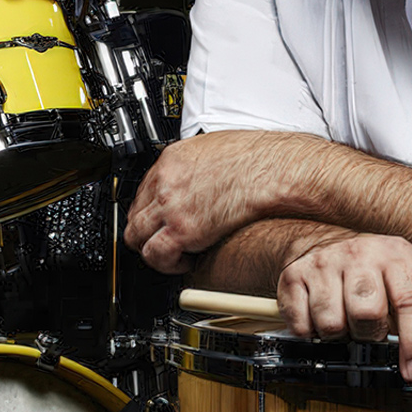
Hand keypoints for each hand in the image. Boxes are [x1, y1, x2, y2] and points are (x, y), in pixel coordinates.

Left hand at [125, 130, 323, 272]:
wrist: (276, 171)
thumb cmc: (261, 160)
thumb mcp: (218, 149)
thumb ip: (199, 166)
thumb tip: (202, 178)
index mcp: (173, 159)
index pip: (143, 189)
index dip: (152, 209)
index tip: (161, 219)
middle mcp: (166, 181)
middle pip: (135, 213)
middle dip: (148, 230)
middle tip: (164, 239)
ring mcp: (171, 205)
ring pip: (137, 236)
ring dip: (153, 248)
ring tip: (175, 254)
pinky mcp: (183, 230)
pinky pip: (155, 254)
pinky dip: (166, 263)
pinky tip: (185, 262)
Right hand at [276, 232, 411, 382]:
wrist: (324, 240)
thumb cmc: (374, 268)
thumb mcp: (409, 278)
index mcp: (395, 255)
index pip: (411, 300)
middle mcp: (359, 254)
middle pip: (367, 314)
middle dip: (371, 335)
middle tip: (370, 331)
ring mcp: (323, 263)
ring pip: (332, 323)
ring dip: (340, 336)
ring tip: (345, 324)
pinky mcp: (293, 275)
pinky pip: (302, 325)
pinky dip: (312, 333)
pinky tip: (321, 319)